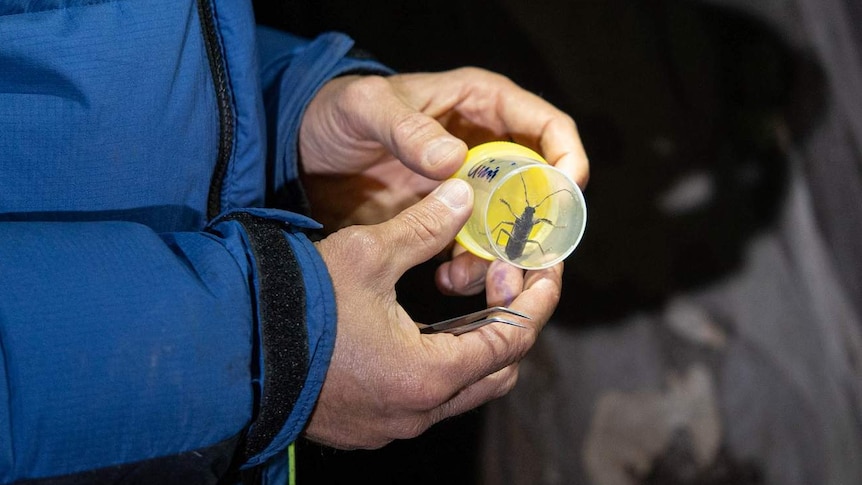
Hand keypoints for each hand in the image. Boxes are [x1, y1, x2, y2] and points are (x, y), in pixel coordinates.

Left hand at [299, 67, 588, 293]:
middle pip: (539, 189)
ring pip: (512, 228)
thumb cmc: (336, 113)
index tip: (563, 197)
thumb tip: (453, 160)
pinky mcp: (447, 221)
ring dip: (503, 258)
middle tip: (522, 258)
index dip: (567, 161)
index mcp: (481, 105)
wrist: (305, 154)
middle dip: (537, 227)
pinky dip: (473, 271)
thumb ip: (405, 129)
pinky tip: (447, 278)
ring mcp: (468, 189)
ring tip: (466, 275)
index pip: (548, 128)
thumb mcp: (364, 108)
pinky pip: (478, 251)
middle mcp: (485, 148)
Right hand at [307, 178, 562, 448]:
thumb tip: (462, 193)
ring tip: (468, 294)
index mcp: (429, 374)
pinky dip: (443, 361)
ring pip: (464, 389)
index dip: (536, 298)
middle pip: (497, 371)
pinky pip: (428, 398)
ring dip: (477, 344)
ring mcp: (392, 425)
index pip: (512, 339)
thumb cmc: (297, 304)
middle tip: (504, 276)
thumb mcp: (366, 254)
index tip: (544, 267)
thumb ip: (425, 227)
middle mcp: (418, 412)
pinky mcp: (368, 425)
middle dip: (512, 322)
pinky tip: (425, 324)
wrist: (227, 352)